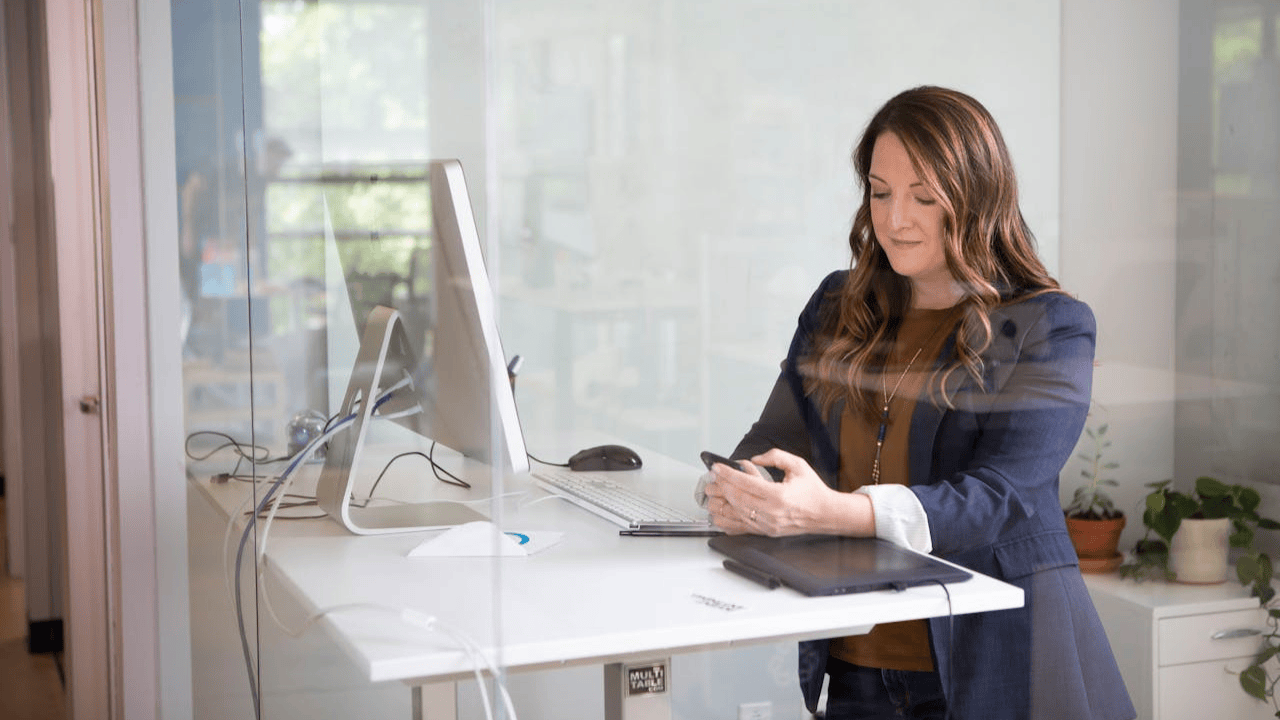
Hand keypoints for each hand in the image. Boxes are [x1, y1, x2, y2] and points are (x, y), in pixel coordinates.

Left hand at [703, 449, 869, 535]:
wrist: (826, 514)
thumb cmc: (812, 490)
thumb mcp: (797, 465)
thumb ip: (775, 456)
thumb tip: (754, 459)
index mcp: (779, 495)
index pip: (745, 483)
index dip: (728, 474)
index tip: (717, 468)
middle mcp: (772, 512)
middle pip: (737, 499)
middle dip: (721, 487)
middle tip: (710, 478)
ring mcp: (768, 525)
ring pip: (736, 514)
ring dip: (720, 504)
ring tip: (710, 494)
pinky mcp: (767, 532)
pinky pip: (742, 528)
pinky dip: (727, 521)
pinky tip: (718, 514)